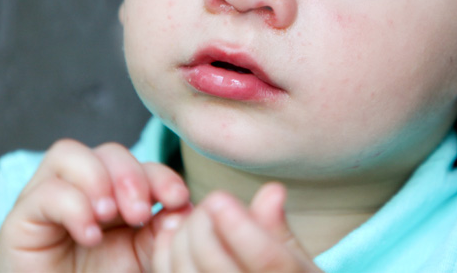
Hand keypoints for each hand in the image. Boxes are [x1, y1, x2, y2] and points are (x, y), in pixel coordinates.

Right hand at [0, 138, 190, 271]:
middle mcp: (81, 192)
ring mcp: (48, 201)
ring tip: (110, 216)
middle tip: (141, 213)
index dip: (161, 175)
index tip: (178, 198)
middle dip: (130, 176)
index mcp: (115, 198)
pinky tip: (89, 236)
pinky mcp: (20, 221)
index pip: (140, 165)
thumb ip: (163, 233)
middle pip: (107, 152)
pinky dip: (72, 206)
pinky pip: (45, 191)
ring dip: (97, 179)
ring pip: (68, 153)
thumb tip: (186, 206)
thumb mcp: (142, 262)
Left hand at [153, 182, 321, 272]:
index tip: (221, 198)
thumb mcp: (292, 257)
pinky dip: (165, 250)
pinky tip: (172, 230)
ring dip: (182, 235)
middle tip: (209, 203)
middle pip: (215, 264)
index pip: (264, 258)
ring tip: (192, 216)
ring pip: (186, 271)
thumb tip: (272, 191)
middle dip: (203, 224)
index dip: (238, 227)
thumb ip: (277, 227)